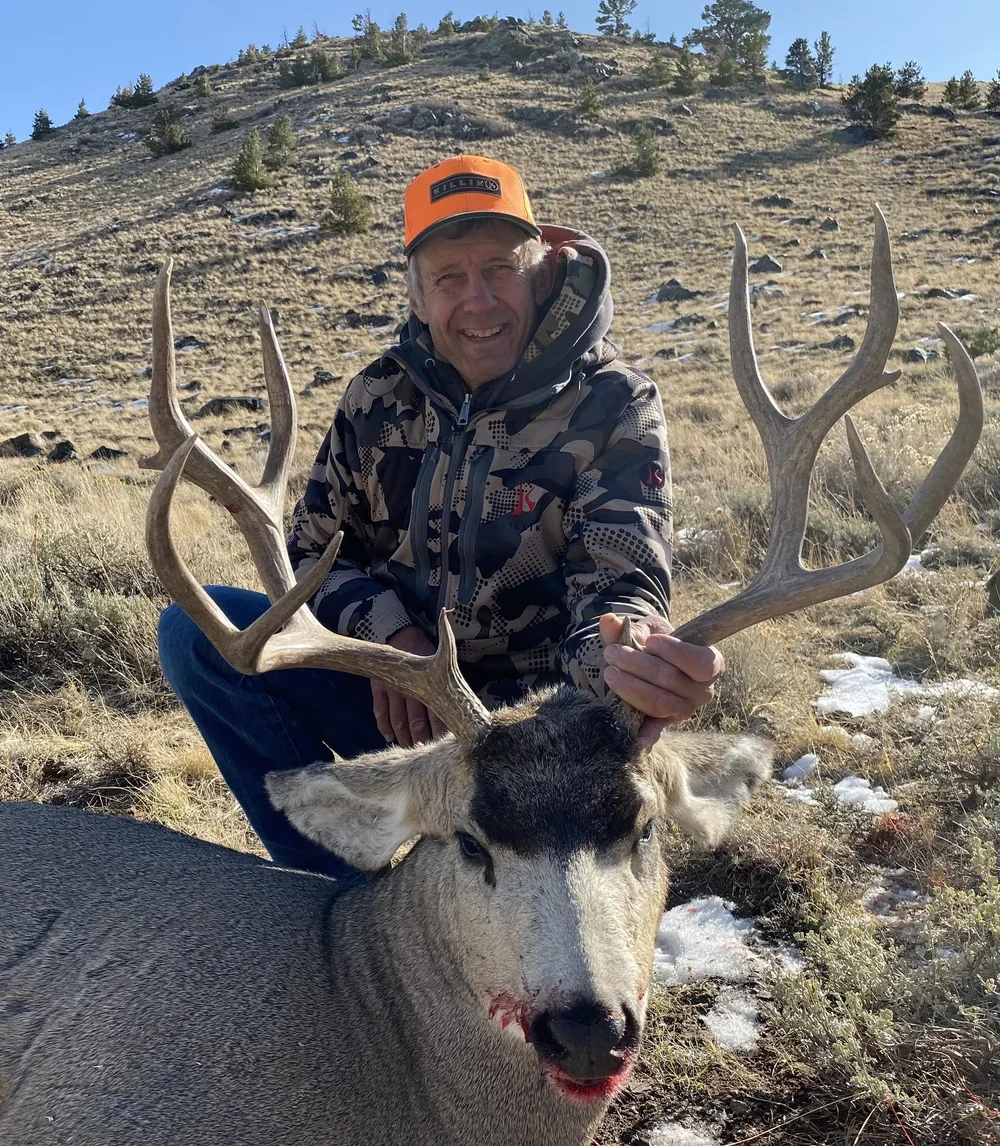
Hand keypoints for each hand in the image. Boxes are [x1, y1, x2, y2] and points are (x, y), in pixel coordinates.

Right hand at [371, 626, 447, 746]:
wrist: (400, 634)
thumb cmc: (425, 654)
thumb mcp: (442, 664)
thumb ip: (446, 689)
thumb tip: (460, 713)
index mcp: (428, 685)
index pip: (435, 716)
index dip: (439, 733)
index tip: (443, 746)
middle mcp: (410, 689)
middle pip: (416, 723)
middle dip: (421, 740)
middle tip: (425, 753)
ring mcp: (393, 690)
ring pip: (398, 721)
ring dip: (404, 737)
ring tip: (408, 748)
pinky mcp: (378, 688)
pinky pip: (380, 712)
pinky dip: (385, 727)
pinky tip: (390, 737)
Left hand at [599, 613, 723, 747]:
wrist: (652, 661)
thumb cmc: (657, 642)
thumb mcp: (648, 630)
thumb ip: (630, 627)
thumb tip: (608, 620)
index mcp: (710, 664)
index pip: (701, 662)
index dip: (675, 652)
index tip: (649, 642)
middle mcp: (703, 691)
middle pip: (671, 680)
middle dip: (639, 665)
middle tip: (612, 653)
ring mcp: (685, 710)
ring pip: (659, 702)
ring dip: (631, 688)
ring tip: (610, 673)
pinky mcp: (665, 722)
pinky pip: (655, 728)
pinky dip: (646, 733)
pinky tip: (636, 736)